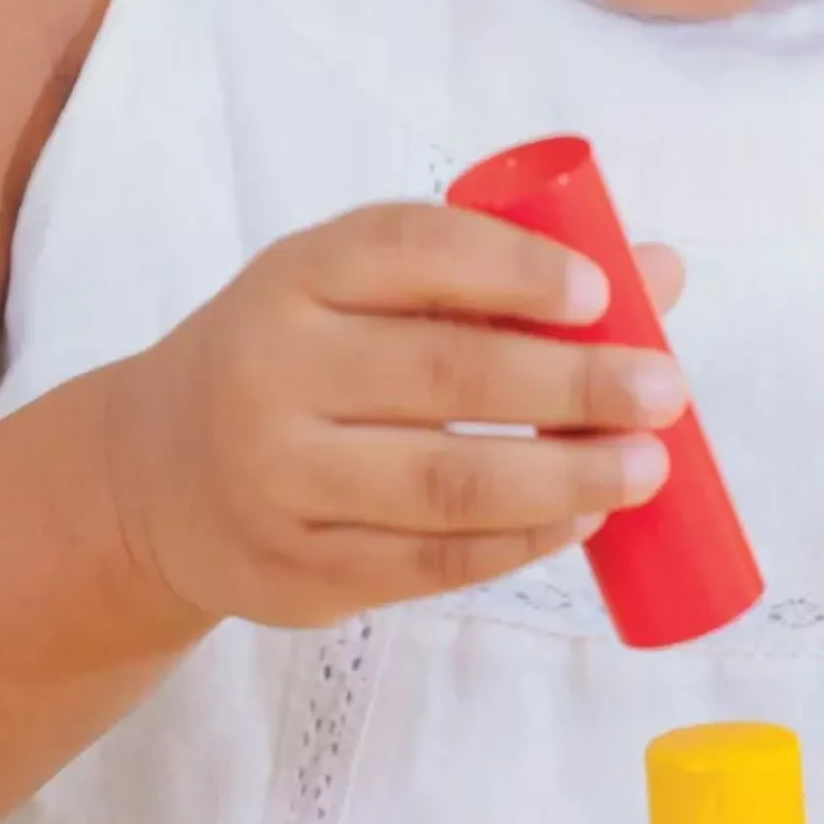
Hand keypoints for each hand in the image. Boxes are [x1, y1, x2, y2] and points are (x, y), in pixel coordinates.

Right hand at [104, 201, 688, 629]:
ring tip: (645, 467)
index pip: (411, 253)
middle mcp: (272, 370)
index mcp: (295, 277)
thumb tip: (661, 271)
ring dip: (565, 476)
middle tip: (665, 391)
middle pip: (446, 376)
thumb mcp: (360, 292)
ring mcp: (277, 479)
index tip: (602, 293)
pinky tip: (578, 520)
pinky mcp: (298, 569)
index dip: (514, 270)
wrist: (158, 475)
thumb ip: (494, 278)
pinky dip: (519, 542)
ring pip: (447, 482)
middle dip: (572, 385)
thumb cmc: (298, 362)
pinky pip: (431, 562)